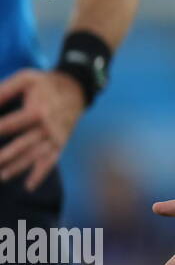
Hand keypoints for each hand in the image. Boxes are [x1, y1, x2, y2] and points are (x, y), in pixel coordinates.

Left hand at [0, 68, 85, 190]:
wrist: (77, 89)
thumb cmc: (46, 83)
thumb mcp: (26, 79)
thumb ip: (4, 90)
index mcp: (38, 110)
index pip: (10, 124)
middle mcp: (48, 126)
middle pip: (23, 145)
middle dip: (5, 156)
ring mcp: (56, 137)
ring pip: (35, 156)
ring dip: (18, 167)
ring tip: (2, 176)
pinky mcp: (61, 143)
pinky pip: (51, 161)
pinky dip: (41, 174)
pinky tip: (29, 186)